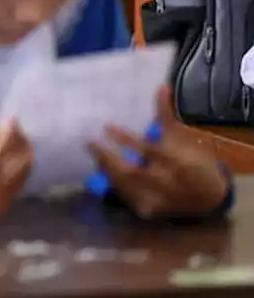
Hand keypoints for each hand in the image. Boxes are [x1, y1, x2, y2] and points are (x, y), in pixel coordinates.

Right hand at [0, 119, 32, 228]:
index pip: (4, 147)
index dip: (10, 129)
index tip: (11, 117)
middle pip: (23, 163)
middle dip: (22, 143)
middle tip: (14, 131)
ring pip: (24, 176)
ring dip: (20, 158)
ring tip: (11, 145)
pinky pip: (15, 187)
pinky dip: (13, 173)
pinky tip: (4, 163)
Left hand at [88, 87, 229, 218]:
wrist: (210, 197)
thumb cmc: (195, 161)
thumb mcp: (182, 137)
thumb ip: (166, 115)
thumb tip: (160, 87)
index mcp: (178, 163)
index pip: (147, 150)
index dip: (125, 139)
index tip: (106, 126)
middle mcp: (166, 184)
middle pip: (130, 172)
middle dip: (107, 157)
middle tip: (88, 141)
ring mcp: (156, 199)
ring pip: (123, 185)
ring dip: (105, 168)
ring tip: (92, 151)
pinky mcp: (149, 210)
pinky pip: (125, 196)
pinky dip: (112, 182)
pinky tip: (101, 168)